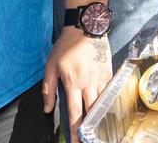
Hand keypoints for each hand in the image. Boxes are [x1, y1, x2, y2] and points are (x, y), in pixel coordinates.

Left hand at [42, 28, 111, 142]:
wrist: (86, 27)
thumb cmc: (66, 45)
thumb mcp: (51, 65)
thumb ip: (48, 89)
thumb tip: (48, 109)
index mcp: (73, 83)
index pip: (75, 113)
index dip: (75, 130)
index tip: (75, 141)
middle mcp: (89, 83)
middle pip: (92, 111)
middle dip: (90, 128)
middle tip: (88, 139)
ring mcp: (101, 78)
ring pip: (103, 103)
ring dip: (100, 116)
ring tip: (99, 128)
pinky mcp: (109, 72)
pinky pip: (109, 91)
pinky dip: (108, 101)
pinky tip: (107, 108)